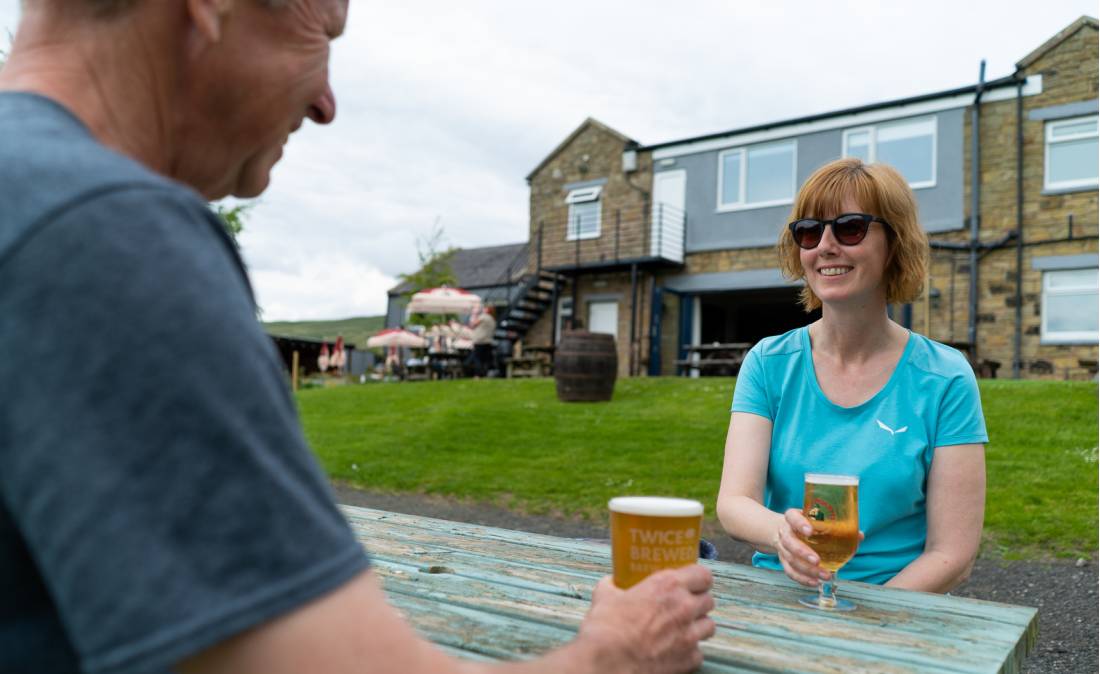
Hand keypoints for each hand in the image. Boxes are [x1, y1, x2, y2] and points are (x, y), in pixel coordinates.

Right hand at [575, 566, 714, 673]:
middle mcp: (684, 607)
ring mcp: (689, 635)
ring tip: (683, 629)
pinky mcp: (689, 659)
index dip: (699, 579)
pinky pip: (699, 653)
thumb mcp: (605, 595)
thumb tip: (611, 583)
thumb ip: (613, 585)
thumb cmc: (606, 628)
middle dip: (699, 603)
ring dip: (698, 626)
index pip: (703, 575)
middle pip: (709, 600)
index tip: (692, 583)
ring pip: (709, 626)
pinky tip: (676, 650)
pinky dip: (690, 652)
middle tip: (684, 606)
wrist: (608, 662)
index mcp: (668, 585)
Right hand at [774, 509, 863, 586]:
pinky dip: (802, 578)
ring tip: (824, 575)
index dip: (800, 524)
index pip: (792, 518)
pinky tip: (815, 582)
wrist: (782, 529)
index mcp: (792, 518)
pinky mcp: (783, 560)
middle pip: (789, 542)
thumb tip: (859, 535)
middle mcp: (785, 532)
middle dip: (803, 552)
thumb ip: (835, 526)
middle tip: (817, 560)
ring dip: (807, 569)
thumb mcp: (815, 519)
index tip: (810, 531)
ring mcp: (782, 547)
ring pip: (790, 559)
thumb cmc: (804, 523)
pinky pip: (790, 571)